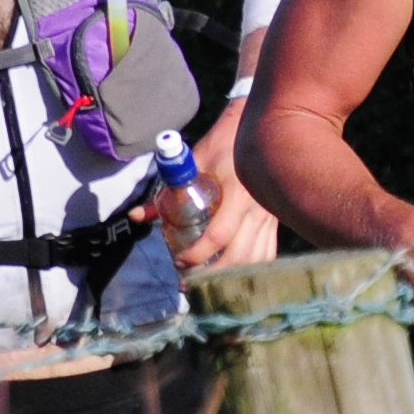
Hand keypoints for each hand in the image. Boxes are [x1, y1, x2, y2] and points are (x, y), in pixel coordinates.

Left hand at [140, 103, 283, 270]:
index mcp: (237, 193)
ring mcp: (269, 216)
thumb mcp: (194, 162)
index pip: (218, 235)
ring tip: (210, 284)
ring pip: (256, 260)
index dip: (197, 254)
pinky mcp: (274, 220)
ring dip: (233, 277)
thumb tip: (138, 216)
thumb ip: (168, 190)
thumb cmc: (223, 144)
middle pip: (239, 256)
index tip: (179, 262)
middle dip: (213, 276)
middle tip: (189, 283)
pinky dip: (252, 269)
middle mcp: (257, 209)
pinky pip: (267, 253)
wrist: (262, 129)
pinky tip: (234, 275)